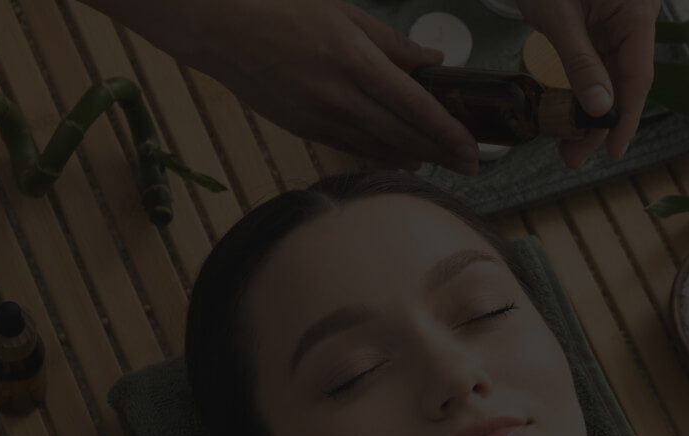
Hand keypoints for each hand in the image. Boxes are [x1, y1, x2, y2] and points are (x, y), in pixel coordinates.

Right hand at [185, 0, 479, 174]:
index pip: (413, 105)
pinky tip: (402, 157)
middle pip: (402, 135)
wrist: (217, 27)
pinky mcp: (302, 128)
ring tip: (442, 162)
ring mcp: (318, 116)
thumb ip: (392, 42)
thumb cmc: (280, 6)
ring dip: (415, 157)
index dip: (447, 132)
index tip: (472, 149)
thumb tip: (432, 63)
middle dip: (440, 153)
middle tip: (472, 166)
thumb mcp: (343, 11)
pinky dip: (382, 154)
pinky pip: (352, 147)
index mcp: (352, 59)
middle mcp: (338, 95)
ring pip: (378, 147)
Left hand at [516, 0, 660, 168]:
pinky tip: (568, 117)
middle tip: (573, 158)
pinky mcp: (598, 26)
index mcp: (635, 12)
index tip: (613, 150)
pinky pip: (597, 66)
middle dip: (599, 124)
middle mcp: (633, 20)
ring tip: (567, 147)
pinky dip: (582, 92)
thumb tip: (600, 108)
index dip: (626, 118)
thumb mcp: (559, 17)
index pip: (638, 77)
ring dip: (589, 113)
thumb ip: (581, 62)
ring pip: (610, 79)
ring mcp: (616, 24)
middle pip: (624, 82)